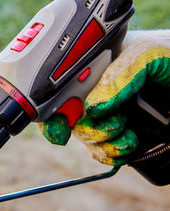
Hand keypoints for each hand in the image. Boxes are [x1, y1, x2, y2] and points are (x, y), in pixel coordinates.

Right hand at [38, 30, 169, 165]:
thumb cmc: (167, 59)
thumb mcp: (145, 55)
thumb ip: (119, 75)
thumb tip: (92, 106)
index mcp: (89, 70)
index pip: (55, 93)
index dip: (51, 112)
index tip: (60, 127)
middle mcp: (92, 94)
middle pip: (68, 121)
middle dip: (88, 129)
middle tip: (116, 122)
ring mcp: (105, 116)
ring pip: (86, 139)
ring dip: (105, 142)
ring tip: (129, 132)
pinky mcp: (118, 136)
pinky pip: (101, 154)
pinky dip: (111, 154)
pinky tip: (128, 145)